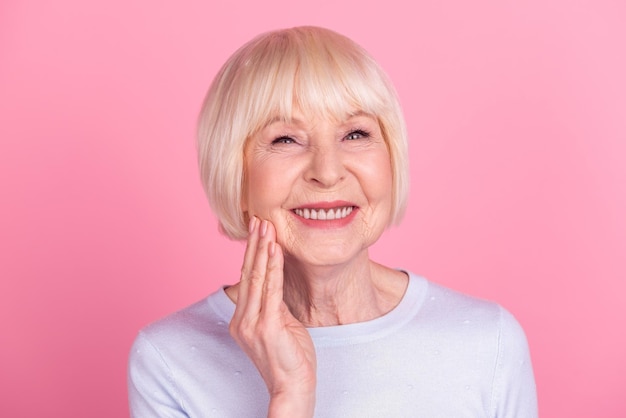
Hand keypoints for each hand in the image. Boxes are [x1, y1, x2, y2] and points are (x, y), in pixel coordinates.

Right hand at [230, 217, 316, 416]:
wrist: (292, 388)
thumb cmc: (289, 359)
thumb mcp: (279, 326)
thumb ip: (273, 305)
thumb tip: (276, 282)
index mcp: (241, 320)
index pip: (246, 279)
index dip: (251, 254)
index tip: (256, 232)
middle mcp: (241, 320)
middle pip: (248, 273)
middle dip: (254, 244)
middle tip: (258, 219)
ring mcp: (252, 323)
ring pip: (257, 277)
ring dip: (262, 249)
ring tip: (265, 226)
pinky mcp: (267, 326)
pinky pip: (271, 289)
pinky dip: (273, 266)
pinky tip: (275, 249)